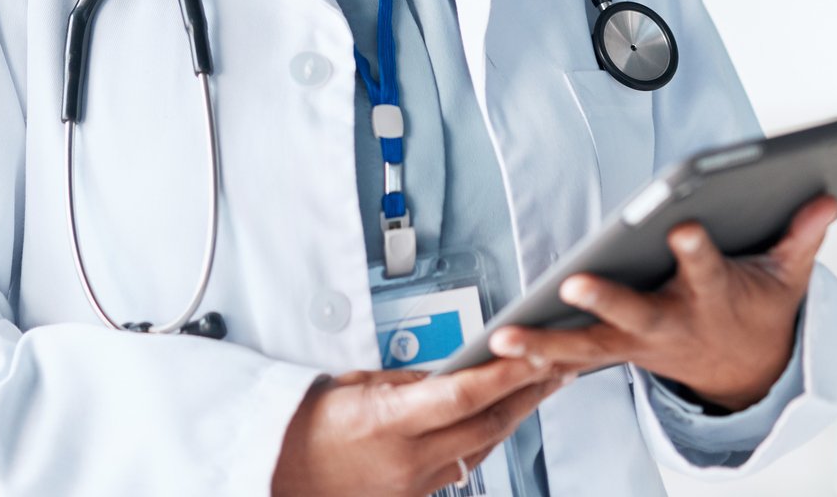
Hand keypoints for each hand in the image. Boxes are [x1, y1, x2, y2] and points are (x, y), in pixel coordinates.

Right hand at [270, 359, 571, 496]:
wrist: (279, 473)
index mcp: (389, 422)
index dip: (505, 374)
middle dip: (527, 394)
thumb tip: (449, 373)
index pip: (462, 395)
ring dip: (513, 417)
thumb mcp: (355, 385)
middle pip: (487, 426)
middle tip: (556, 366)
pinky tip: (496, 421)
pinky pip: (463, 466)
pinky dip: (484, 440)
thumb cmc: (306, 425)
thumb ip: (406, 381)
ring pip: (482, 449)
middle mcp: (408, 458)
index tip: (535, 353)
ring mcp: (414, 483)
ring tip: (536, 387)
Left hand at [487, 194, 836, 411]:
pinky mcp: (618, 354)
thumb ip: (800, 236)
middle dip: (606, 300)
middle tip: (574, 284)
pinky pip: (572, 360)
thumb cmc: (758, 306)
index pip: (704, 267)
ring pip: (587, 348)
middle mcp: (671, 322)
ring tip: (503, 339)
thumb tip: (825, 196)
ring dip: (545, 346)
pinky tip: (498, 351)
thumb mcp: (787, 276)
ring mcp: (640, 344)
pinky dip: (539, 358)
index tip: (682, 226)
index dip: (694, 249)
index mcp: (712, 296)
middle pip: (634, 313)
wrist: (746, 369)